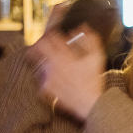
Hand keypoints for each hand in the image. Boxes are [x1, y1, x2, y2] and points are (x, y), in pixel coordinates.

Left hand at [27, 3, 107, 120]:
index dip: (50, 32)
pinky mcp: (44, 90)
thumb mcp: (97, 57)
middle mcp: (52, 65)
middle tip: (43, 45)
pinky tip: (55, 78)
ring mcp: (47, 78)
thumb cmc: (94, 80)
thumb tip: (82, 27)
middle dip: (39, 44)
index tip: (54, 34)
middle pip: (36, 48)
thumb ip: (90, 39)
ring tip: (51, 62)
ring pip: (37, 63)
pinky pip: (40, 79)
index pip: (50, 37)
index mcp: (64, 55)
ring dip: (42, 60)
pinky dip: (46, 77)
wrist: (90, 104)